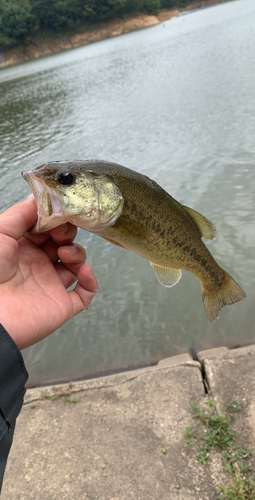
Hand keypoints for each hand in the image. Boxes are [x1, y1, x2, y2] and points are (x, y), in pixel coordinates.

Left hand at [0, 197, 97, 349]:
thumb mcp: (0, 232)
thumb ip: (21, 213)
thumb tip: (40, 198)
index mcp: (22, 249)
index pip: (48, 229)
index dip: (56, 221)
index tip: (61, 214)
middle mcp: (37, 266)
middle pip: (64, 243)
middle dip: (68, 235)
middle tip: (62, 234)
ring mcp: (50, 285)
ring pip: (76, 265)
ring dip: (78, 255)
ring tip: (66, 255)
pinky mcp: (61, 305)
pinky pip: (84, 294)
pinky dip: (90, 281)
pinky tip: (84, 272)